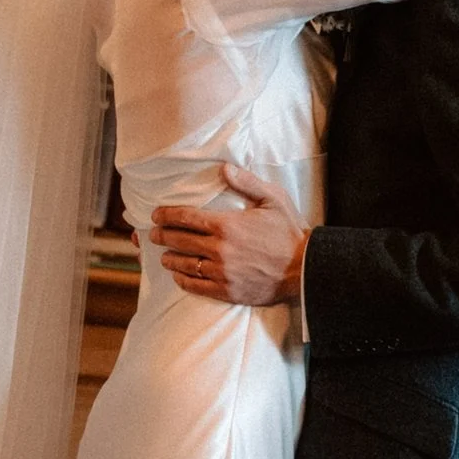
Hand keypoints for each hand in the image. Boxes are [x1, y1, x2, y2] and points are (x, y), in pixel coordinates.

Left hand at [149, 164, 307, 306]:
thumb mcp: (273, 199)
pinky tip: (179, 277)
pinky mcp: (227, 291)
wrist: (305, 268)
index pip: (186, 218)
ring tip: (163, 256)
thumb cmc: (290, 232)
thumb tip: (224, 168)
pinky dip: (184, 281)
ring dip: (170, 259)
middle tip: (153, 234)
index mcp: (227, 225)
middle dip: (162, 236)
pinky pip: (197, 287)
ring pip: (185, 265)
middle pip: (180, 241)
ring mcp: (222, 272)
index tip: (156, 215)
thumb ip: (247, 182)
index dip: (167, 215)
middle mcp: (220, 249)